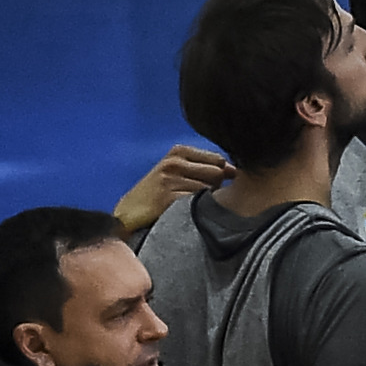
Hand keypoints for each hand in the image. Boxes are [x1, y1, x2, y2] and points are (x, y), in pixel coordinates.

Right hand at [112, 144, 228, 234]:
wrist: (129, 213)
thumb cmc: (159, 193)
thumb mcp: (178, 172)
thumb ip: (206, 168)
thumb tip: (236, 171)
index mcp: (178, 152)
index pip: (218, 159)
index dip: (221, 175)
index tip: (211, 184)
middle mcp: (174, 162)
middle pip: (218, 173)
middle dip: (216, 187)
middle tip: (200, 197)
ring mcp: (170, 180)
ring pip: (210, 189)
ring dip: (207, 201)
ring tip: (191, 205)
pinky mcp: (168, 198)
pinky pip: (199, 203)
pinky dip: (198, 210)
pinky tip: (186, 212)